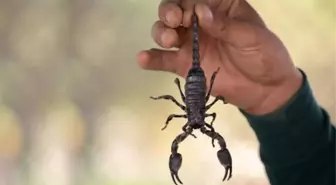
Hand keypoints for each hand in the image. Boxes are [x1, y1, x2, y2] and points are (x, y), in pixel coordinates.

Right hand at [137, 0, 301, 114]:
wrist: (266, 90)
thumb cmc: (264, 56)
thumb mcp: (251, 36)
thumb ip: (225, 25)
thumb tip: (200, 12)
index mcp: (219, 8)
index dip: (186, 2)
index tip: (188, 13)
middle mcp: (200, 22)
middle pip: (175, 10)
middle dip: (169, 12)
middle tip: (174, 21)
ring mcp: (190, 44)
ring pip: (165, 31)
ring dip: (160, 32)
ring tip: (168, 40)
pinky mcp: (185, 65)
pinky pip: (164, 60)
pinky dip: (152, 59)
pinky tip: (143, 58)